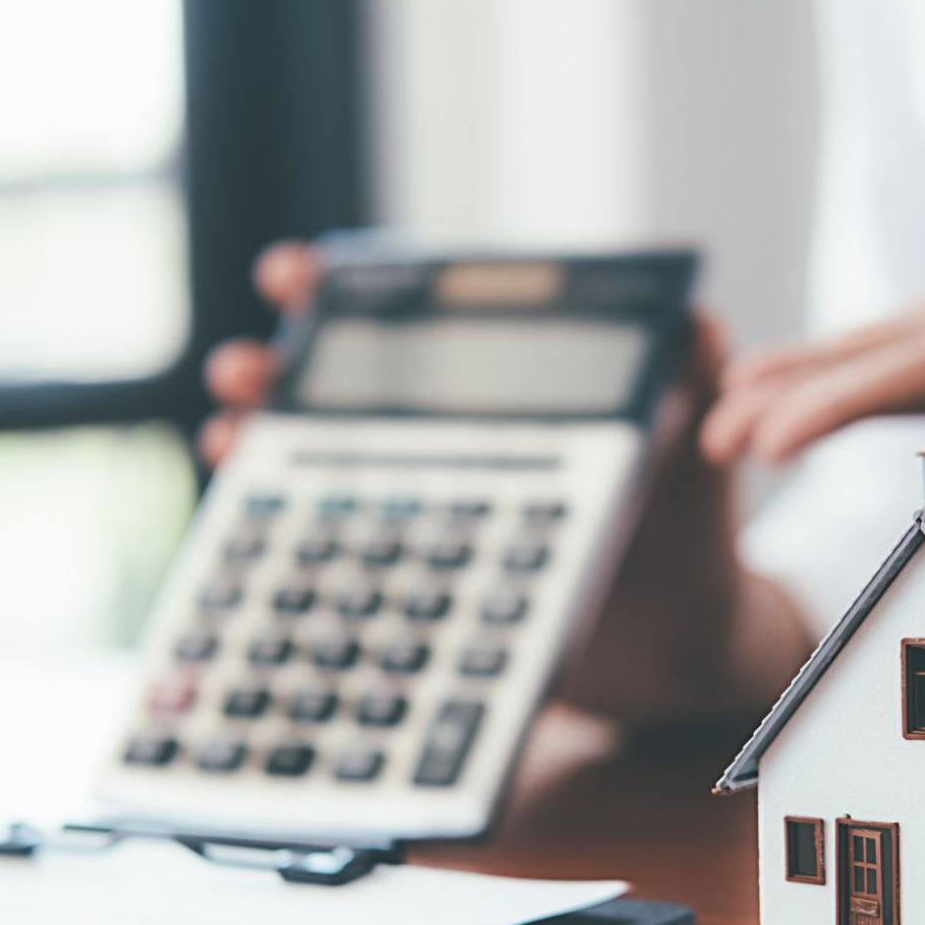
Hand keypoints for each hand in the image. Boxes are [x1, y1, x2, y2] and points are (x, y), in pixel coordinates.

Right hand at [200, 242, 812, 722]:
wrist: (683, 652)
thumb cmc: (686, 533)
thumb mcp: (696, 451)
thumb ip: (694, 380)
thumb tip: (696, 318)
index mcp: (500, 399)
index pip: (410, 327)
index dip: (344, 291)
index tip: (295, 273)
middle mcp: (445, 450)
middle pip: (335, 396)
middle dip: (271, 371)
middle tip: (240, 371)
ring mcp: (422, 521)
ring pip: (313, 473)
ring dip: (255, 448)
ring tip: (228, 439)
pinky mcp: (417, 592)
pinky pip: (334, 561)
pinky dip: (278, 547)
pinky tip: (247, 543)